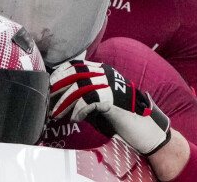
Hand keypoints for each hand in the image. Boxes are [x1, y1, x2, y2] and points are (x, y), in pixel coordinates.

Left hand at [49, 60, 170, 155]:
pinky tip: (75, 119)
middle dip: (58, 86)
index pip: (76, 64)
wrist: (147, 132)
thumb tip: (60, 98)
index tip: (50, 84)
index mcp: (103, 71)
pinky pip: (89, 100)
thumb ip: (84, 96)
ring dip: (65, 101)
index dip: (61, 73)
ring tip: (57, 114)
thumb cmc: (122, 119)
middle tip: (49, 100)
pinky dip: (79, 110)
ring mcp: (111, 84)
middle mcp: (106, 73)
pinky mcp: (114, 98)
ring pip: (79, 86)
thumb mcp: (100, 103)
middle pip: (75, 73)